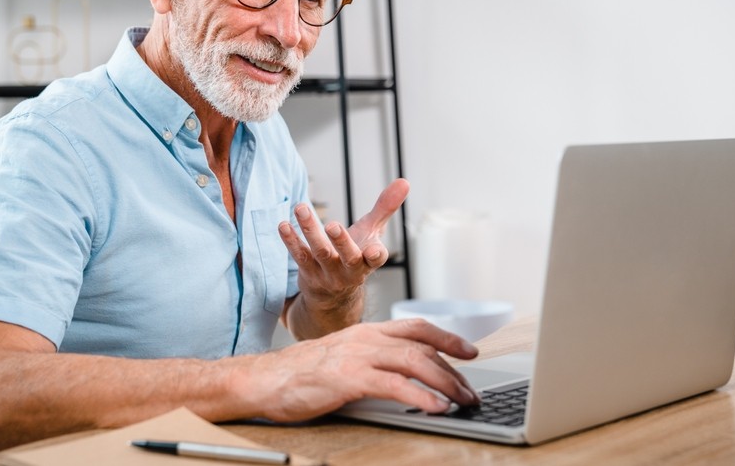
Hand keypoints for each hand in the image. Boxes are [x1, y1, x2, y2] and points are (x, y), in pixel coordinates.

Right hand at [251, 318, 479, 421]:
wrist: (263, 379)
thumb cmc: (299, 374)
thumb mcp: (341, 358)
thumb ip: (369, 360)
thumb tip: (400, 376)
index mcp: (364, 331)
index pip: (415, 327)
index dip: (446, 338)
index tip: (468, 351)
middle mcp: (365, 338)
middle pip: (422, 345)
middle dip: (453, 368)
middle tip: (471, 389)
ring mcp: (357, 356)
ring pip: (414, 361)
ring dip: (445, 382)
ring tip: (462, 400)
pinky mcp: (348, 378)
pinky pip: (393, 384)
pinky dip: (420, 396)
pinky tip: (435, 407)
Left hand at [279, 179, 408, 308]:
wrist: (334, 293)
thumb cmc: (357, 254)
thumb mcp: (373, 232)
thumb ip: (386, 207)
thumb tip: (404, 181)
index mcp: (369, 261)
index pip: (376, 259)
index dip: (376, 255)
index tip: (373, 250)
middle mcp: (350, 271)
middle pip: (348, 258)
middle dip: (341, 242)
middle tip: (332, 225)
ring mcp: (328, 274)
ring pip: (320, 253)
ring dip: (310, 230)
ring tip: (301, 208)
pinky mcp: (309, 273)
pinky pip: (299, 256)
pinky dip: (291, 240)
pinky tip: (284, 224)